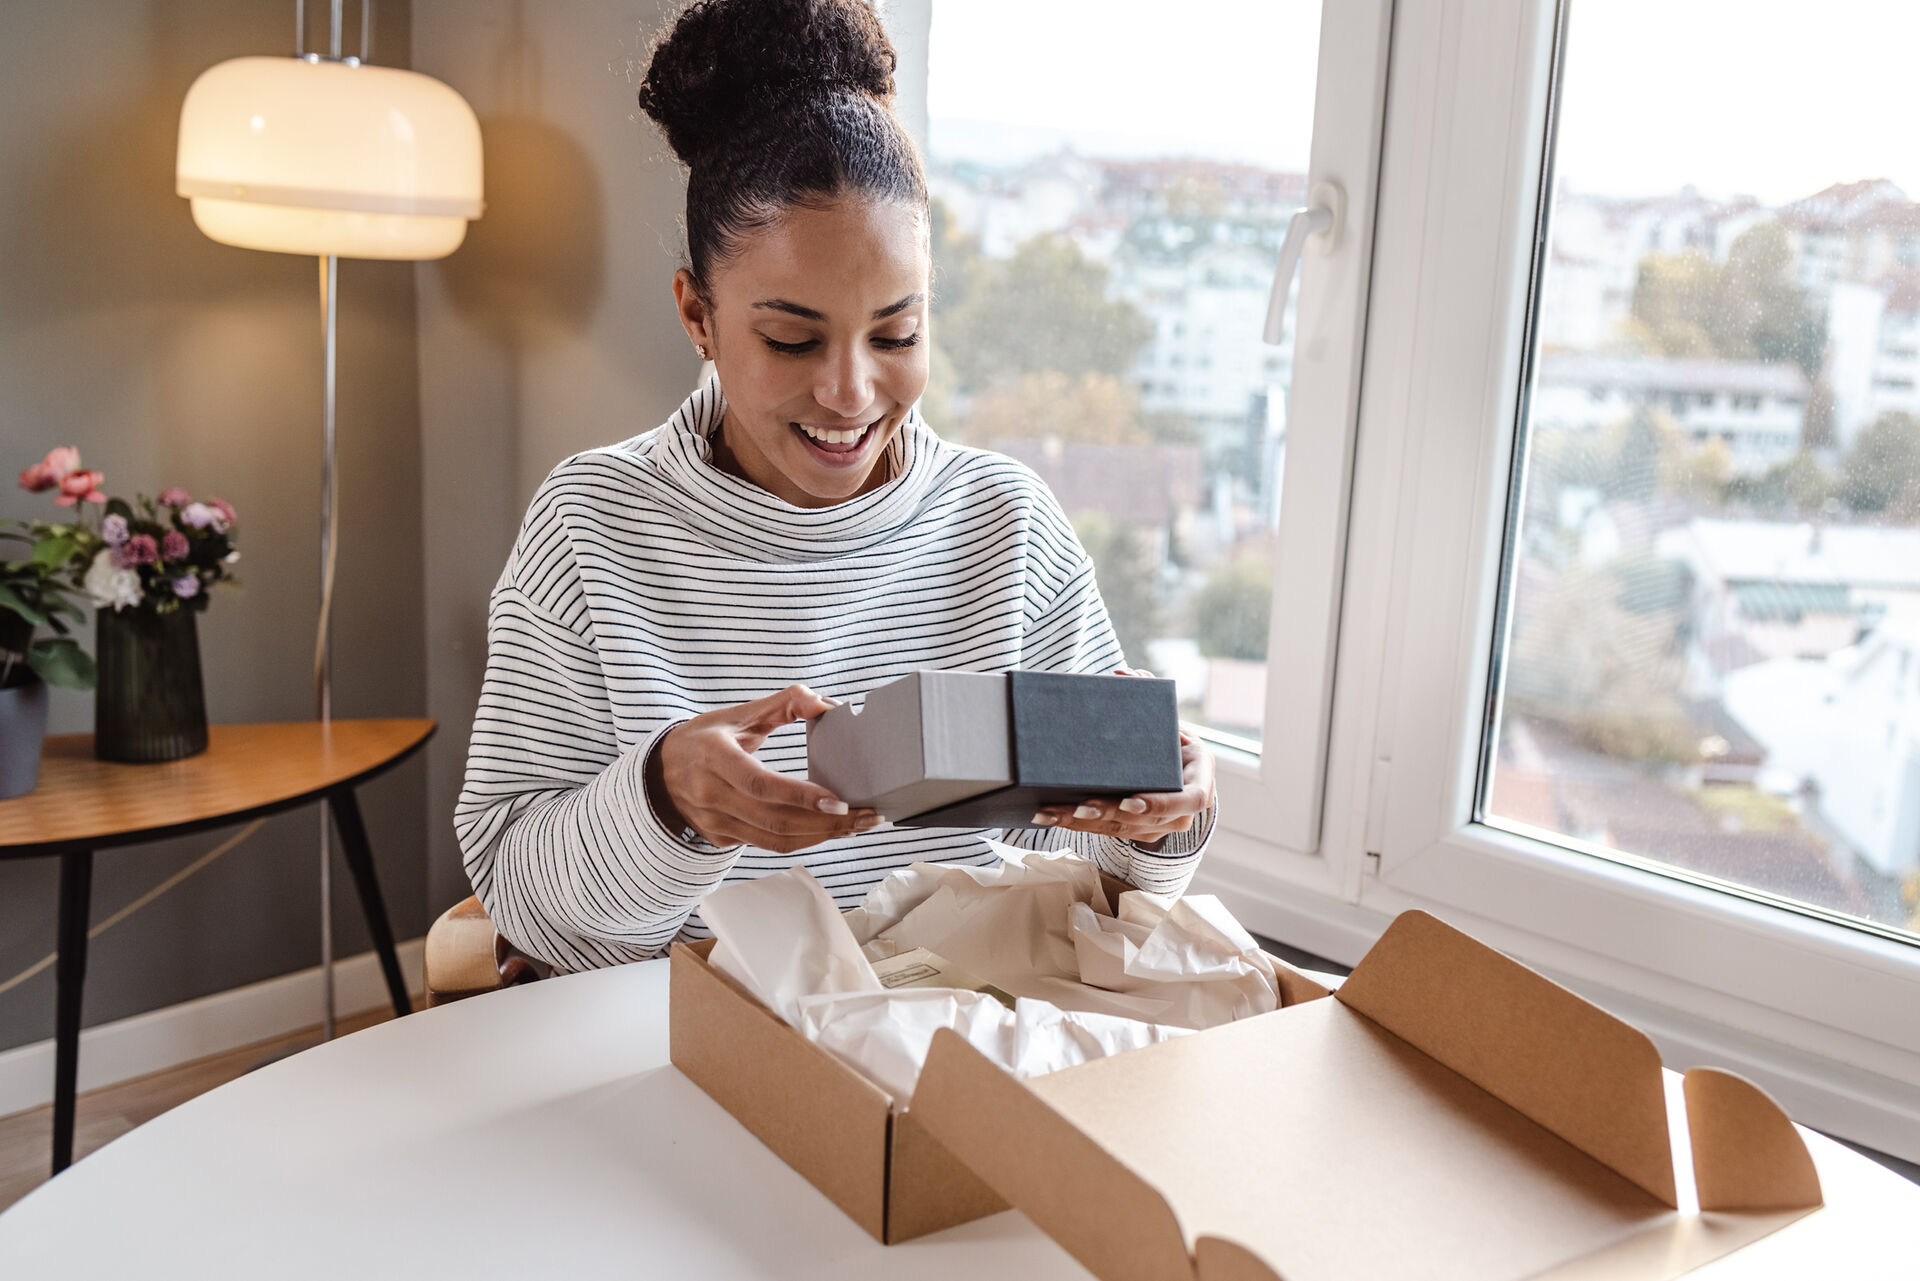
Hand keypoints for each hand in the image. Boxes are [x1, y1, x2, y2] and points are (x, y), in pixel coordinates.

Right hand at [650, 684, 879, 852]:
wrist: (659, 774)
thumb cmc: (704, 739)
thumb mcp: (737, 714)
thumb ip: (783, 704)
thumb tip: (825, 704)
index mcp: (713, 757)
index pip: (761, 784)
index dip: (802, 797)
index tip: (840, 802)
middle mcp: (711, 794)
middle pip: (775, 820)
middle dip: (827, 824)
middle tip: (866, 817)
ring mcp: (714, 822)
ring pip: (775, 840)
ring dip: (821, 837)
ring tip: (857, 826)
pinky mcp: (721, 838)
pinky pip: (768, 845)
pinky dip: (803, 840)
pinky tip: (828, 830)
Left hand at [1031, 668, 1215, 844]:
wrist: (1180, 771)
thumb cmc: (1174, 742)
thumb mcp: (1172, 720)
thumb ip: (1151, 695)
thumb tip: (1125, 673)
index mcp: (1200, 782)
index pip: (1188, 800)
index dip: (1160, 803)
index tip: (1128, 801)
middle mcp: (1182, 813)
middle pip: (1144, 820)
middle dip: (1108, 813)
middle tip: (1079, 806)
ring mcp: (1161, 827)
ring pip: (1120, 830)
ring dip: (1083, 823)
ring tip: (1050, 812)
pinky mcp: (1138, 833)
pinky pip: (1107, 833)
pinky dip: (1078, 825)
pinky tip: (1050, 816)